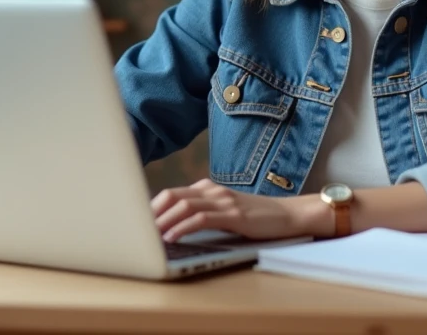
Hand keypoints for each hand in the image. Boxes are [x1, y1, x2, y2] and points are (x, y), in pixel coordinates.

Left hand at [151, 178, 331, 242]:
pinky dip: (183, 227)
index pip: (173, 193)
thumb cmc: (257, 218)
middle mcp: (213, 190)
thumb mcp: (226, 212)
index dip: (152, 206)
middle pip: (173, 196)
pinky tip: (172, 237)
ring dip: (164, 221)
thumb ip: (204, 213)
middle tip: (137, 229)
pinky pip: (201, 219)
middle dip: (152, 213)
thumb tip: (174, 227)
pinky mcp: (234, 214)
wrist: (290, 215)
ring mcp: (224, 201)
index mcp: (209, 189)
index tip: (138, 221)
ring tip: (150, 235)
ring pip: (184, 206)